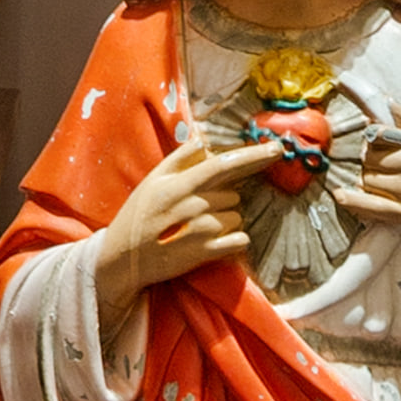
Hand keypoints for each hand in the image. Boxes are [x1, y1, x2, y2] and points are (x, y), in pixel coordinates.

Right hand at [96, 130, 262, 305]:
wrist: (122, 259)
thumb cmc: (137, 215)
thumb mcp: (152, 181)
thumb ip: (179, 159)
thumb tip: (203, 142)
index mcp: (181, 184)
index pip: (224, 164)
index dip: (253, 155)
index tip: (277, 148)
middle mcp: (195, 206)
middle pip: (233, 194)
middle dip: (223, 198)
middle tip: (195, 209)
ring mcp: (202, 232)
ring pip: (237, 217)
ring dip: (226, 220)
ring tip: (196, 227)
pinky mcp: (206, 255)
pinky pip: (240, 240)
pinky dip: (233, 240)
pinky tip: (212, 242)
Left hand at [346, 120, 400, 289]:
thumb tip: (385, 101)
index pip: (376, 132)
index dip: (371, 136)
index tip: (365, 124)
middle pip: (368, 156)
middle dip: (373, 159)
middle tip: (392, 166)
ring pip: (366, 178)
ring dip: (370, 179)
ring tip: (392, 183)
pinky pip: (367, 205)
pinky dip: (352, 200)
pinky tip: (341, 194)